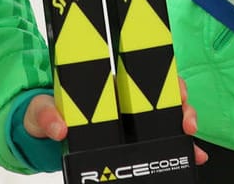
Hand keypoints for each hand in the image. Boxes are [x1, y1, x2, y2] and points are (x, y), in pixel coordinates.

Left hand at [23, 78, 207, 165]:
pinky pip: (160, 142)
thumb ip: (46, 116)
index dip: (168, 83)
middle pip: (167, 97)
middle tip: (188, 124)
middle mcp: (126, 100)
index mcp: (110, 87)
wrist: (43, 132)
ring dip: (185, 130)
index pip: (148, 76)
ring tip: (194, 147)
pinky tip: (192, 156)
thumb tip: (59, 127)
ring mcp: (131, 121)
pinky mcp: (131, 141)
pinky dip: (179, 149)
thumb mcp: (40, 112)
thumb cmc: (45, 113)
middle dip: (184, 108)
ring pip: (168, 120)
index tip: (177, 96)